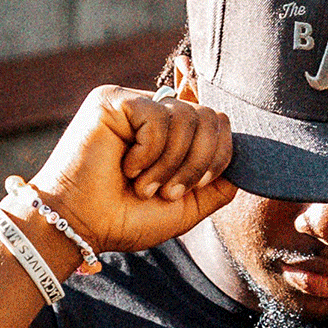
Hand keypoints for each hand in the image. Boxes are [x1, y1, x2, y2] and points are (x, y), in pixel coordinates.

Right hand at [31, 86, 235, 252]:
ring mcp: (134, 103)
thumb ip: (218, 184)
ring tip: (144, 186)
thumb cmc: (127, 219)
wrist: (84, 226)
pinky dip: (150, 153)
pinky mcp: (114, 100)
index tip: (206, 175)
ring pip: (188, 118)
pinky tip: (126, 167)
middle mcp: (153, 113)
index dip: (222, 136)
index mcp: (169, 136)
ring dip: (171, 165)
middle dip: (200, 165)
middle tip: (168, 193)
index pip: (210, 115)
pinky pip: (159, 118)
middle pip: (211, 118)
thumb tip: (243, 162)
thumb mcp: (186, 207)